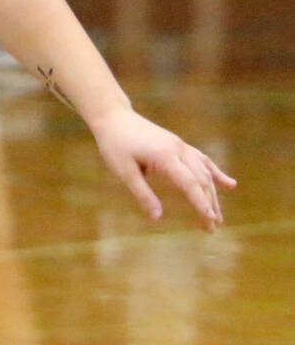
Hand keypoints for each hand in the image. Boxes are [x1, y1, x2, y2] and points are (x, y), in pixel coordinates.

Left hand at [89, 107, 236, 231]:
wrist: (113, 117)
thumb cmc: (115, 144)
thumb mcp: (123, 170)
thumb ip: (142, 193)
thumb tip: (157, 217)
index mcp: (165, 156)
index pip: (189, 182)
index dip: (200, 202)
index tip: (210, 219)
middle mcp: (178, 149)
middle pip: (201, 179)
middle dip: (208, 204)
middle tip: (212, 228)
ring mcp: (180, 145)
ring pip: (204, 171)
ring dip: (213, 194)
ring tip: (218, 216)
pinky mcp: (179, 144)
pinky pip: (202, 160)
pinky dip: (216, 173)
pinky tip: (230, 184)